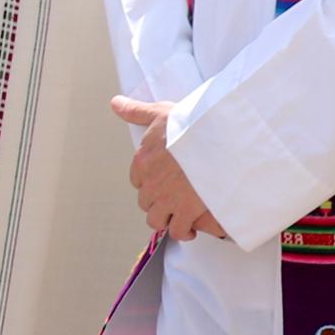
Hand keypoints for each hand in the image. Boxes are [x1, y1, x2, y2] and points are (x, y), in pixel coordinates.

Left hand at [109, 98, 228, 242]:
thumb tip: (115, 104)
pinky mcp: (186, 210)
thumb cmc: (192, 122)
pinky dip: (184, 231)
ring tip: (181, 216)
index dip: (150, 181)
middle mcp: (151, 183)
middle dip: (159, 201)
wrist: (218, 136)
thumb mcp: (161, 112)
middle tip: (176, 197)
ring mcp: (168, 199)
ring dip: (167, 219)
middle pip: (146, 201)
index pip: (137, 179)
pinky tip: (192, 228)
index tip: (164, 178)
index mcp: (143, 160)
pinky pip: (178, 230)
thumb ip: (136, 112)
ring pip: (157, 219)